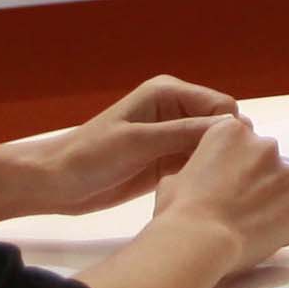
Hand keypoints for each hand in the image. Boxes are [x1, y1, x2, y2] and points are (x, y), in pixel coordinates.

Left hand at [0, 74, 242, 220]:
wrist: (56, 183)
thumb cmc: (90, 156)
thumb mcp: (138, 142)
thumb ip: (183, 133)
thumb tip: (232, 127)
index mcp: (168, 93)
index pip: (221, 105)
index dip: (230, 131)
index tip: (229, 161)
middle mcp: (175, 111)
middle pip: (220, 127)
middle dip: (225, 150)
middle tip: (223, 180)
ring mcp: (171, 137)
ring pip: (211, 149)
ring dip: (214, 166)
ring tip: (214, 190)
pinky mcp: (166, 161)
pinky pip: (197, 165)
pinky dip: (200, 177)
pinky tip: (199, 195)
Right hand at [142, 106, 288, 269]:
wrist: (199, 239)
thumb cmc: (181, 210)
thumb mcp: (176, 177)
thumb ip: (199, 169)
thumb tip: (202, 182)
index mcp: (232, 131)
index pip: (242, 143)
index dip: (235, 167)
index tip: (227, 185)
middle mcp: (265, 145)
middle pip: (266, 163)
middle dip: (256, 183)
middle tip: (238, 208)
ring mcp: (287, 173)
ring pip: (284, 188)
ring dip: (272, 203)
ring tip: (249, 225)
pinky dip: (286, 225)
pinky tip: (263, 235)